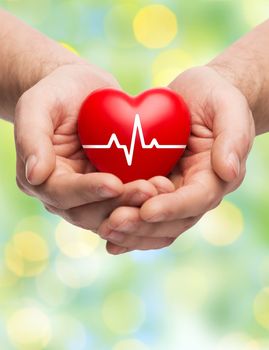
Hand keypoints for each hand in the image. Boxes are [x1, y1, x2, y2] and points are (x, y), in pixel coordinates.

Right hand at [14, 63, 164, 240]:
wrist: (83, 91)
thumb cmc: (57, 92)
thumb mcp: (37, 104)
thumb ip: (31, 137)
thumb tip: (34, 175)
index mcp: (43, 178)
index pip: (62, 194)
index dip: (87, 191)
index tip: (114, 182)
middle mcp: (65, 193)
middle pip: (89, 211)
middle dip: (119, 203)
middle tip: (149, 190)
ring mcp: (90, 193)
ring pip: (112, 212)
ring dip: (137, 205)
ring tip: (161, 188)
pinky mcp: (112, 186)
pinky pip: (128, 200)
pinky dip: (145, 200)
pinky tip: (166, 188)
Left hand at [98, 66, 254, 252]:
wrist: (195, 97)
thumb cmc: (214, 97)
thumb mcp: (228, 107)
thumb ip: (233, 137)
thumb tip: (229, 171)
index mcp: (215, 176)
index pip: (197, 199)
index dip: (172, 207)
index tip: (147, 210)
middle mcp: (194, 192)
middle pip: (173, 221)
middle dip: (144, 225)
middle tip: (113, 223)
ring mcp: (173, 192)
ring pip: (155, 225)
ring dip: (131, 232)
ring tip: (104, 229)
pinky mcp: (154, 187)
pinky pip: (141, 212)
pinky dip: (127, 226)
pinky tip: (104, 231)